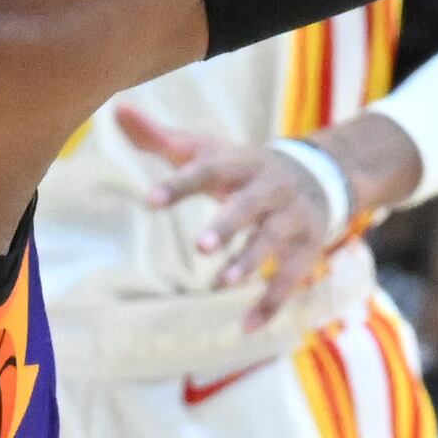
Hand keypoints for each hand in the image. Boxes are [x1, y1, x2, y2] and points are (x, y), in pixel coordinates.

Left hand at [116, 105, 348, 325]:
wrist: (320, 175)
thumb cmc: (244, 168)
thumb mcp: (209, 151)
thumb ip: (161, 138)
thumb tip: (117, 109)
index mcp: (242, 162)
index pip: (208, 169)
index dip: (180, 183)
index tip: (150, 200)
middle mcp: (271, 188)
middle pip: (248, 205)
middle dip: (227, 224)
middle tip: (200, 246)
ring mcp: (292, 219)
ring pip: (273, 241)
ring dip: (249, 262)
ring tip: (220, 283)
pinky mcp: (307, 249)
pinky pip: (290, 280)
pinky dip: (270, 305)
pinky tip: (246, 327)